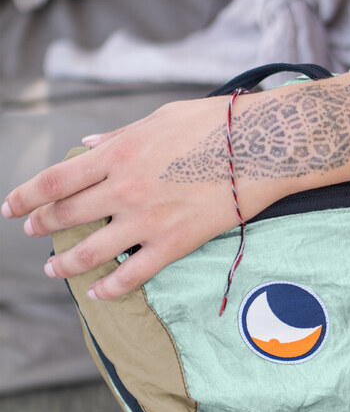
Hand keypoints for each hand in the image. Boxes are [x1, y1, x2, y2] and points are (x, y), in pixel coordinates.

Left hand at [1, 95, 279, 300]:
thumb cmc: (216, 124)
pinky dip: (109, 287)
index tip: (11, 206)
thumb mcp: (160, 118)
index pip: (55, 180)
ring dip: (65, 262)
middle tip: (31, 231)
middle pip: (65, 214)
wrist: (263, 146)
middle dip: (41, 225)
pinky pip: (132, 274)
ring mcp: (146, 220)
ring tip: (53, 268)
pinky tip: (96, 293)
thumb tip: (89, 145)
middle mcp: (123, 188)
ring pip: (90, 250)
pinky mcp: (173, 243)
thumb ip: (120, 136)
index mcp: (117, 153)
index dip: (26, 195)